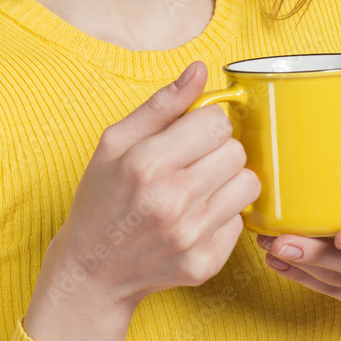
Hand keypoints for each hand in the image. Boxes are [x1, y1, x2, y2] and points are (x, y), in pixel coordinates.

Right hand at [39, 60, 261, 315]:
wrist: (92, 272)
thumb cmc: (100, 199)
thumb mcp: (115, 142)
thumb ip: (161, 104)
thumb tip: (199, 69)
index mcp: (147, 163)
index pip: (216, 122)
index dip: (206, 122)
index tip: (190, 133)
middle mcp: (172, 200)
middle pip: (236, 151)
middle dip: (217, 149)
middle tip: (191, 160)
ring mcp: (191, 236)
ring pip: (248, 184)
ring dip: (227, 180)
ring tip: (198, 186)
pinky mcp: (206, 263)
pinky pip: (240, 221)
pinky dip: (223, 214)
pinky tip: (195, 216)